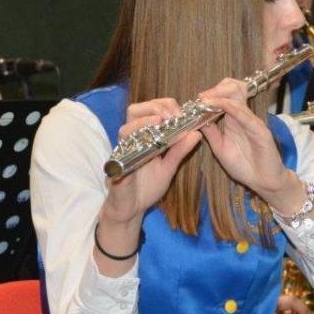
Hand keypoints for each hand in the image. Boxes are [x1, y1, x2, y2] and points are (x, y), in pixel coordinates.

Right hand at [102, 98, 201, 225]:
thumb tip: (196, 133)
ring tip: (161, 123)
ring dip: (144, 122)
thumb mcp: (168, 167)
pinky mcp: (117, 166)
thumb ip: (180, 150)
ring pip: (126, 127)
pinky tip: (149, 144)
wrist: (132, 209)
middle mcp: (130, 139)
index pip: (150, 109)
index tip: (181, 113)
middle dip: (155, 107)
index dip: (165, 105)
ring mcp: (121, 152)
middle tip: (172, 116)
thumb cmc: (148, 186)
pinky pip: (121, 151)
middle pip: (134, 110)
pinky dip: (135, 144)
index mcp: (143, 136)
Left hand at [196, 79, 297, 210]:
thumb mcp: (220, 148)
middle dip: (215, 90)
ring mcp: (253, 122)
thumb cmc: (244, 166)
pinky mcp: (260, 131)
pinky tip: (220, 107)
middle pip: (233, 89)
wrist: (263, 182)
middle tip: (201, 97)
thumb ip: (211, 133)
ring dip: (219, 96)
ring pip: (238, 98)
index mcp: (235, 119)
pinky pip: (245, 115)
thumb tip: (197, 118)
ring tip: (204, 101)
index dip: (211, 94)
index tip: (197, 100)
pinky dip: (231, 108)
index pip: (225, 95)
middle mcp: (244, 116)